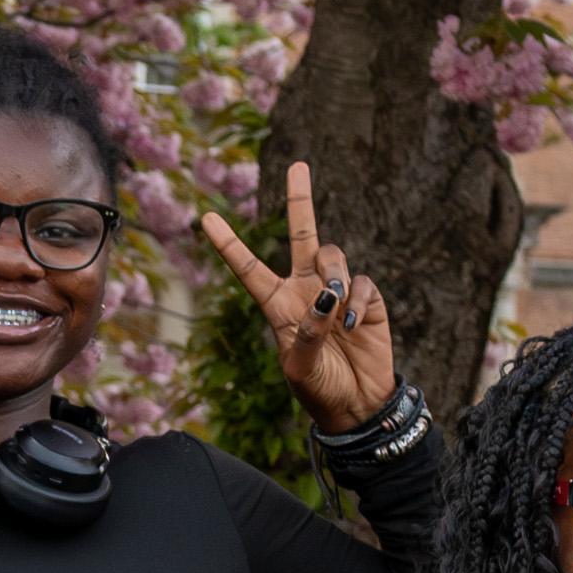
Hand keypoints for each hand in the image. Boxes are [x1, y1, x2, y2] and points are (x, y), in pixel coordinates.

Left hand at [194, 161, 399, 434]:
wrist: (358, 406)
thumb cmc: (319, 390)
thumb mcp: (299, 369)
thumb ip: (306, 334)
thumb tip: (325, 298)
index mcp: (278, 305)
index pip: (248, 269)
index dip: (229, 244)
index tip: (206, 219)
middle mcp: (306, 290)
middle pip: (302, 235)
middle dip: (300, 200)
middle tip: (298, 166)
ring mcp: (337, 292)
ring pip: (333, 256)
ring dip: (333, 275)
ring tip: (336, 308)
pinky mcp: (367, 300)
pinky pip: (361, 283)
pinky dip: (357, 301)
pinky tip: (354, 326)